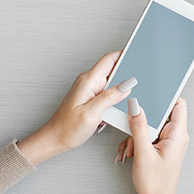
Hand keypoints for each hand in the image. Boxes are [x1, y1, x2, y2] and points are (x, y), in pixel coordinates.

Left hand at [18, 51, 137, 164]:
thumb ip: (111, 96)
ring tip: (126, 99)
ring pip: (112, 81)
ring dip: (121, 88)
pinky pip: (108, 91)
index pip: (110, 59)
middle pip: (113, 68)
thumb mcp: (92, 113)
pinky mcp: (91, 97)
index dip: (125, 54)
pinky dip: (116, 96)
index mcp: (88, 81)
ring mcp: (89, 89)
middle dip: (127, 72)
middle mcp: (88, 82)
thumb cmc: (67, 128)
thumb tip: (128, 84)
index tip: (138, 54)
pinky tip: (117, 106)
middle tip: (138, 81)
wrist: (54, 139)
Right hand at [117, 97, 188, 193]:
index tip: (151, 92)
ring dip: (137, 135)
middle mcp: (176, 136)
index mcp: (178, 134)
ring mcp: (169, 142)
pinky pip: (148, 136)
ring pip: (151, 126)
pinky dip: (137, 142)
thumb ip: (139, 127)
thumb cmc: (156, 184)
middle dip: (142, 121)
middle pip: (160, 115)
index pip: (178, 104)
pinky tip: (130, 152)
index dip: (165, 96)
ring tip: (131, 149)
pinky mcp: (161, 148)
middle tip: (133, 130)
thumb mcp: (143, 153)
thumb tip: (136, 107)